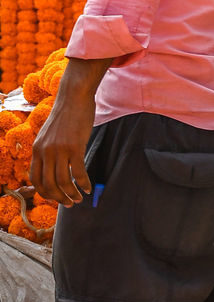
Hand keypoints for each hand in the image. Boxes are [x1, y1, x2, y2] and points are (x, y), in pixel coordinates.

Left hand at [29, 57, 111, 204]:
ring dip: (72, 194)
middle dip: (59, 198)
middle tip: (69, 203)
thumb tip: (55, 167)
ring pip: (63, 182)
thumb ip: (49, 150)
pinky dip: (84, 184)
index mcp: (37, 149)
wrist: (74, 97)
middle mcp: (45, 151)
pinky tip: (89, 188)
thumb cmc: (66, 115)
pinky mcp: (74, 147)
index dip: (45, 193)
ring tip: (79, 198)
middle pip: (48, 184)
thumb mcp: (50, 135)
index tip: (56, 198)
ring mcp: (59, 149)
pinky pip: (78, 173)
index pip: (35, 179)